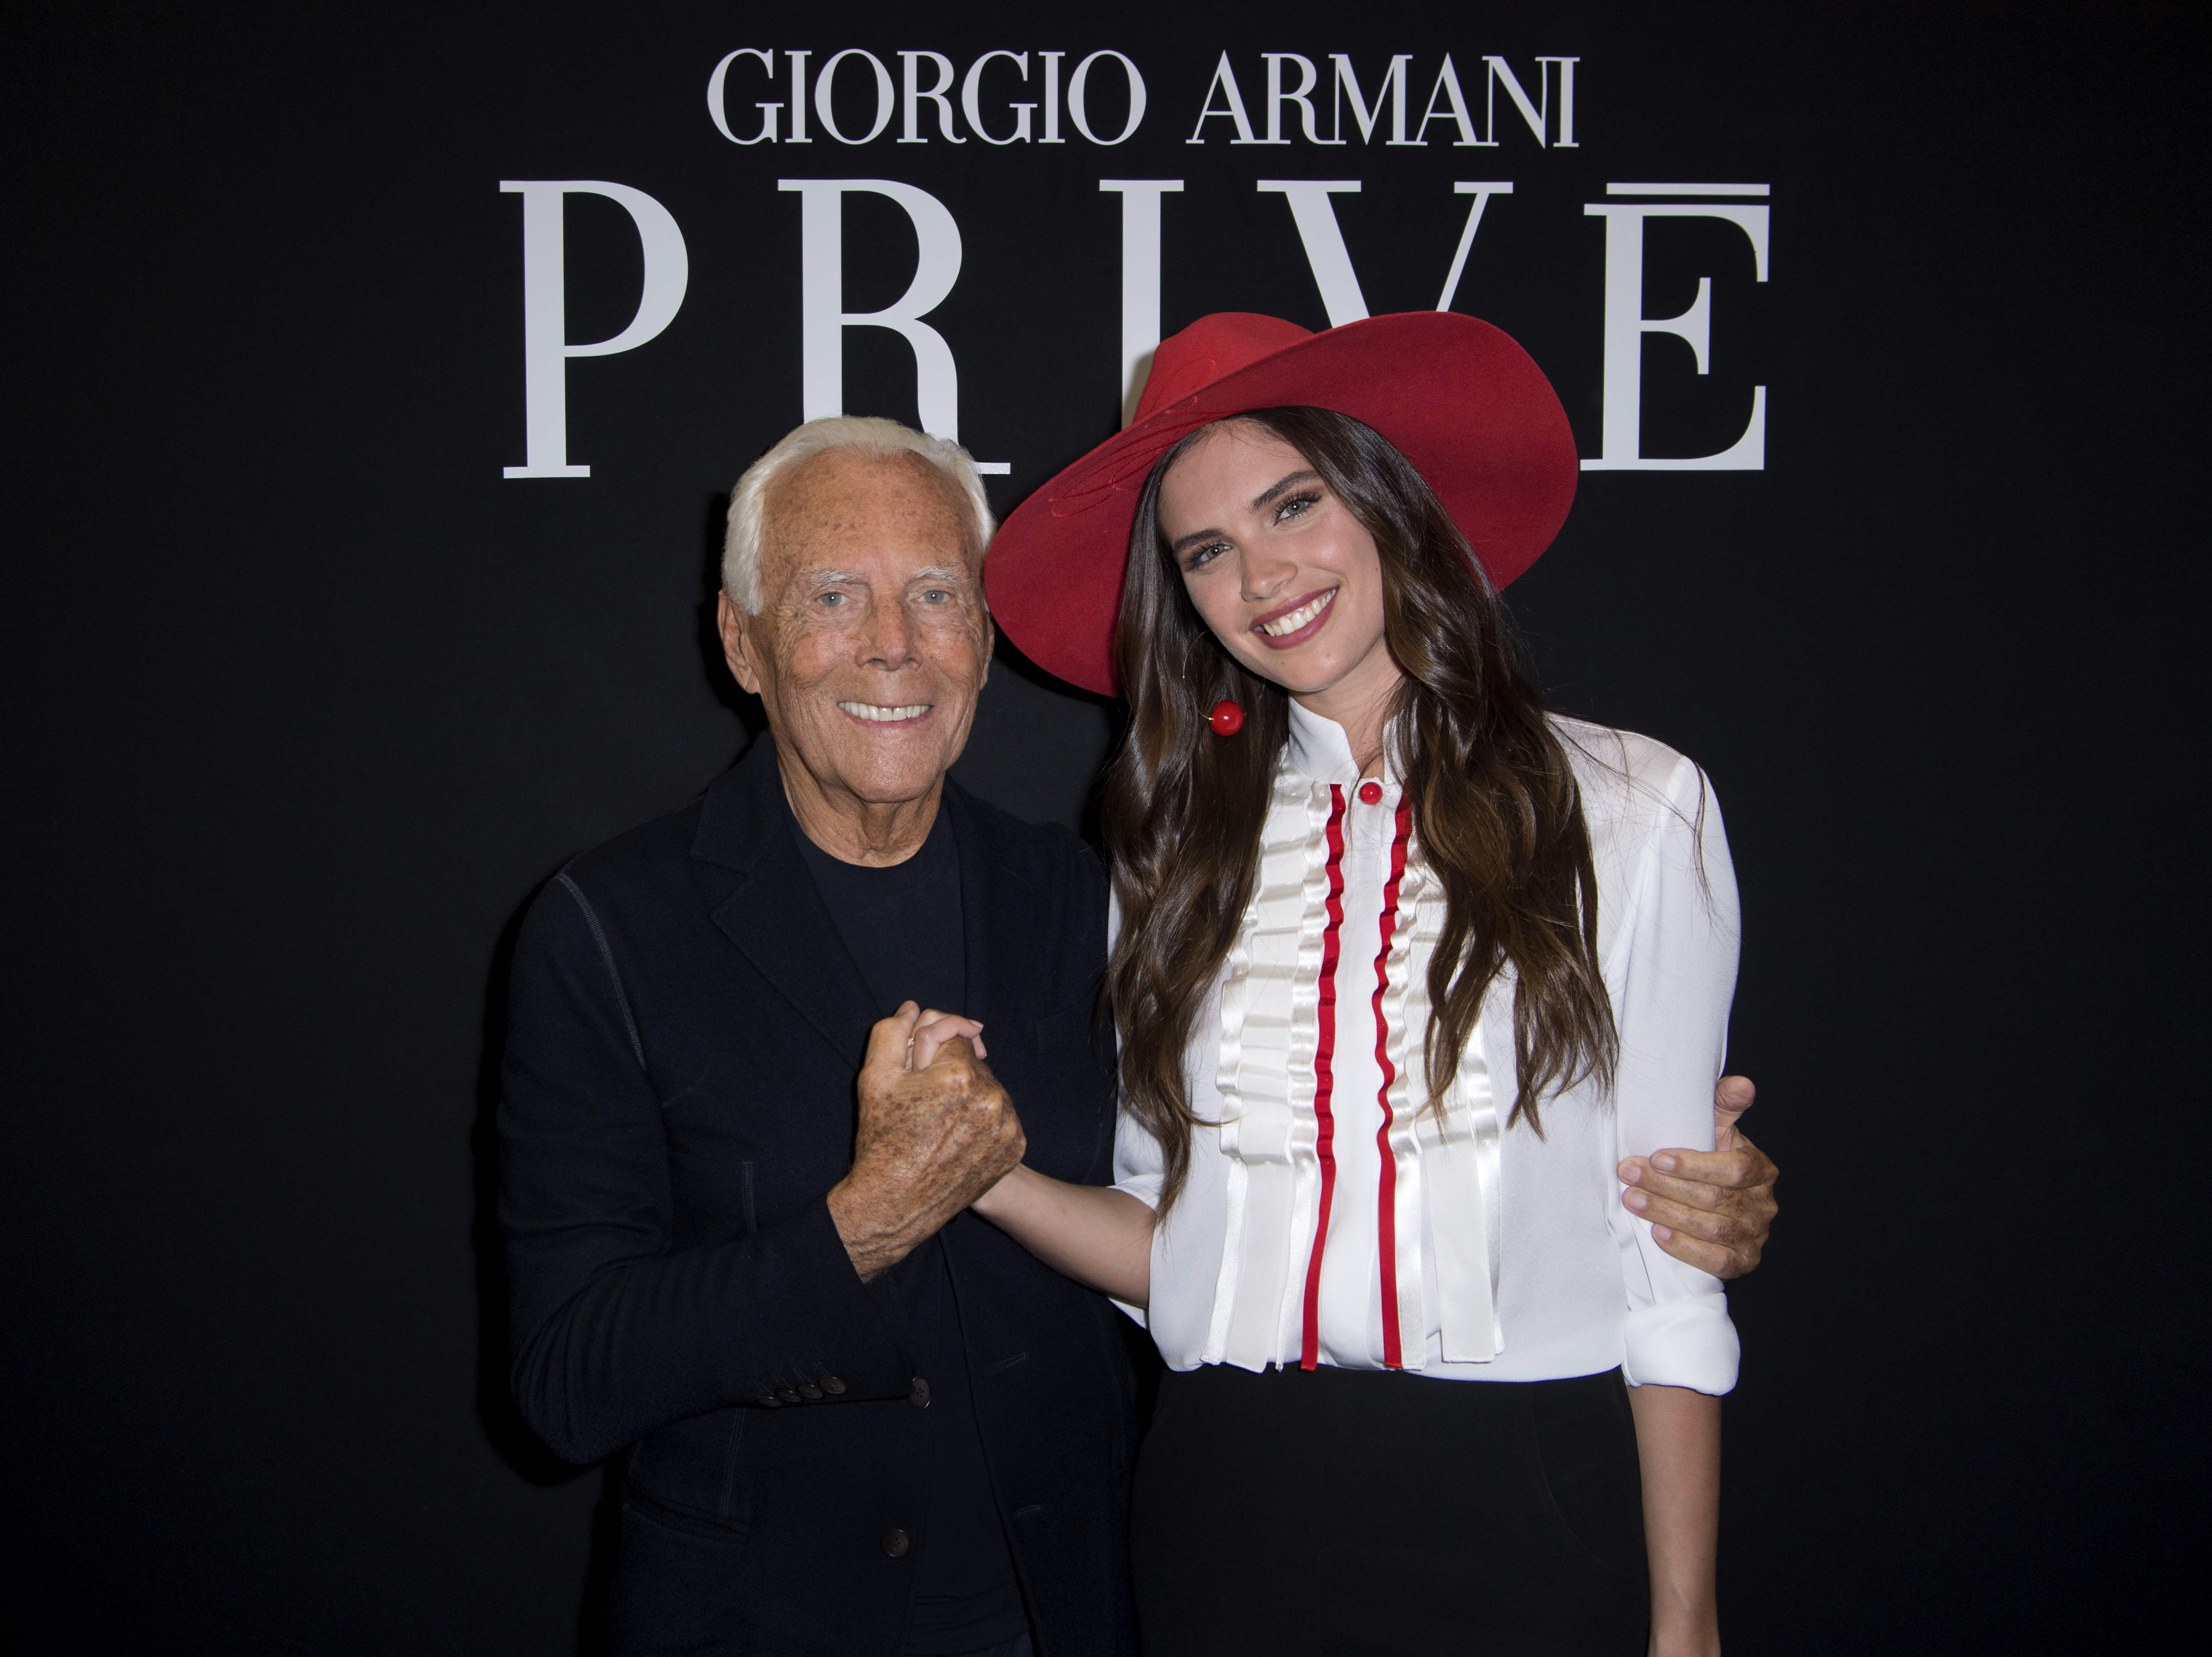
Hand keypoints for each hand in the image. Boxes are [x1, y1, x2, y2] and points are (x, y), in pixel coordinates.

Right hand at [828, 1002, 1025, 1280]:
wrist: (895, 1204)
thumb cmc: (882, 1140)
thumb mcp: (875, 1078)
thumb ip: (892, 1033)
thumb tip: (913, 1009)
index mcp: (959, 1074)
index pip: (956, 1037)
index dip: (936, 1050)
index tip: (922, 1069)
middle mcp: (991, 1098)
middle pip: (975, 1064)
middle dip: (954, 1073)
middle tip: (927, 1101)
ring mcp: (1007, 1125)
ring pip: (990, 1090)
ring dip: (971, 1096)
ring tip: (942, 1122)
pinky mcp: (1015, 1148)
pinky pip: (1002, 1118)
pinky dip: (985, 1122)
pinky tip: (959, 1137)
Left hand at [1618, 1075, 1777, 1278]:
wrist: (1711, 1203)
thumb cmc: (1709, 1157)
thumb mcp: (1716, 1127)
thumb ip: (1724, 1104)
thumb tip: (1742, 1084)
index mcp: (1760, 1169)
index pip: (1735, 1169)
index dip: (1695, 1165)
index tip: (1656, 1157)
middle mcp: (1762, 1205)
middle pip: (1717, 1198)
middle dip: (1667, 1186)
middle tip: (1629, 1174)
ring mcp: (1754, 1236)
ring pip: (1713, 1228)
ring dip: (1668, 1214)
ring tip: (1633, 1199)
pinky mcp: (1741, 1262)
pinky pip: (1717, 1261)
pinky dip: (1686, 1249)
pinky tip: (1657, 1234)